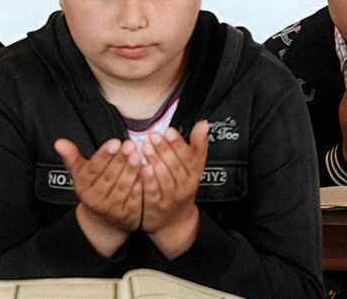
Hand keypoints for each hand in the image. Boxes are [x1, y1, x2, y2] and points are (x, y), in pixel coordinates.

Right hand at [54, 138, 141, 257]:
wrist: (104, 219)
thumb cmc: (94, 188)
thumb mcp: (81, 173)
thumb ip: (71, 157)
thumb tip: (59, 143)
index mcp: (83, 187)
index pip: (94, 169)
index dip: (104, 155)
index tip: (115, 142)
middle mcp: (96, 200)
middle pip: (109, 176)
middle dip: (120, 159)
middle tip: (130, 145)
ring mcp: (112, 209)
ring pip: (124, 186)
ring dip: (132, 170)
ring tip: (138, 155)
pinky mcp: (129, 215)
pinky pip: (136, 197)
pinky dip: (142, 183)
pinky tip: (147, 170)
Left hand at [140, 120, 207, 258]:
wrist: (173, 221)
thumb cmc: (181, 188)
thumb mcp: (193, 168)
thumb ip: (198, 146)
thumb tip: (204, 123)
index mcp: (194, 174)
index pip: (189, 157)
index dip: (179, 144)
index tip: (169, 131)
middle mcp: (184, 186)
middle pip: (176, 166)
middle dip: (165, 149)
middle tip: (154, 135)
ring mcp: (170, 198)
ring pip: (165, 178)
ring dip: (155, 161)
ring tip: (145, 147)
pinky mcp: (156, 206)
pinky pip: (153, 191)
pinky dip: (148, 179)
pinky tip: (142, 168)